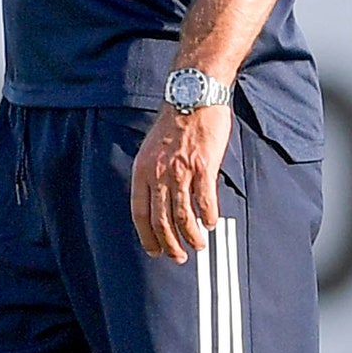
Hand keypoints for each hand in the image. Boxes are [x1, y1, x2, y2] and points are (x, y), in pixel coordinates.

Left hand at [130, 104, 231, 262]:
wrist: (192, 96)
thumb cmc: (175, 122)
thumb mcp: (152, 148)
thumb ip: (154, 174)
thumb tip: (162, 202)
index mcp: (142, 170)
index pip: (140, 213)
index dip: (147, 236)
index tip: (155, 251)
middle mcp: (158, 174)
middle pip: (162, 220)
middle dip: (171, 244)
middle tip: (179, 256)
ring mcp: (181, 171)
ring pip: (184, 216)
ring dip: (192, 236)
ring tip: (199, 245)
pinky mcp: (203, 167)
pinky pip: (205, 201)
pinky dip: (209, 216)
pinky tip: (211, 223)